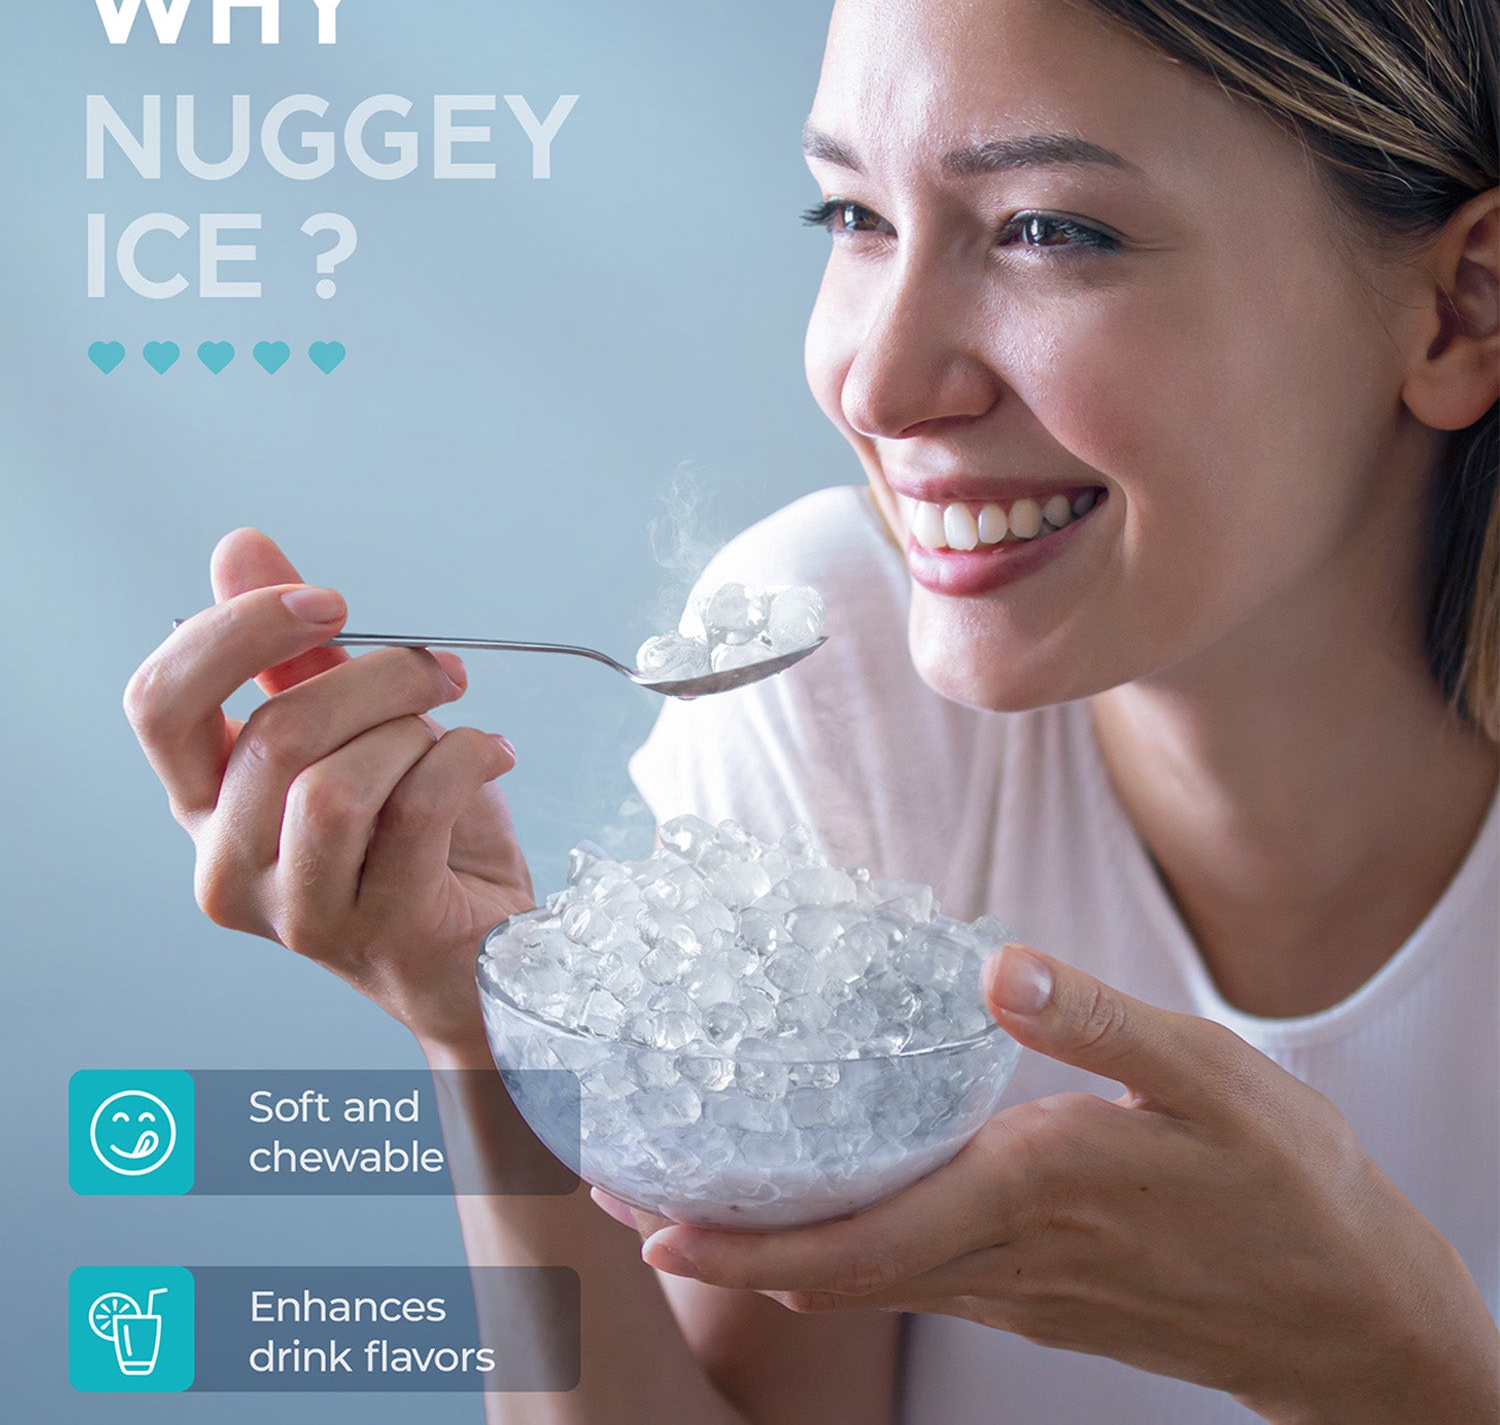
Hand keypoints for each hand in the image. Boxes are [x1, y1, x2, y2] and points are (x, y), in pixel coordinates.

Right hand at [124, 528, 534, 1051]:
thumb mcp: (354, 729)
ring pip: (335, 784)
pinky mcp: (379, 929)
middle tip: (438, 670)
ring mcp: (298, 912)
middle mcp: (230, 866)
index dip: (235, 633)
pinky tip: (494, 755)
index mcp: (206, 806)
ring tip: (455, 729)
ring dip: (415, 730)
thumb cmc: (415, 841)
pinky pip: (415, 811)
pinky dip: (469, 759)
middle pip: (273, 734)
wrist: (482, 947)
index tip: (325, 601)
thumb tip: (241, 548)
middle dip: (375, 677)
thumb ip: (292, 650)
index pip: (160, 706)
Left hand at [597, 946, 1498, 1423]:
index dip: (747, 1240)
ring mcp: (1017, 1288)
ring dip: (769, 1251)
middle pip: (834, 1270)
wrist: (1348, 1311)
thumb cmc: (1286, 1189)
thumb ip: (1101, 1024)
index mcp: (1034, 1193)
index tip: (654, 1222)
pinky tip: (820, 1213)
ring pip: (867, 1281)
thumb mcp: (1210, 1081)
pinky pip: (912, 1281)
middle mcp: (1005, 1256)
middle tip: (627, 1202)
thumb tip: (999, 967)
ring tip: (694, 1204)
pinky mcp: (1036, 1294)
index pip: (860, 1237)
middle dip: (723, 1247)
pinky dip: (838, 1255)